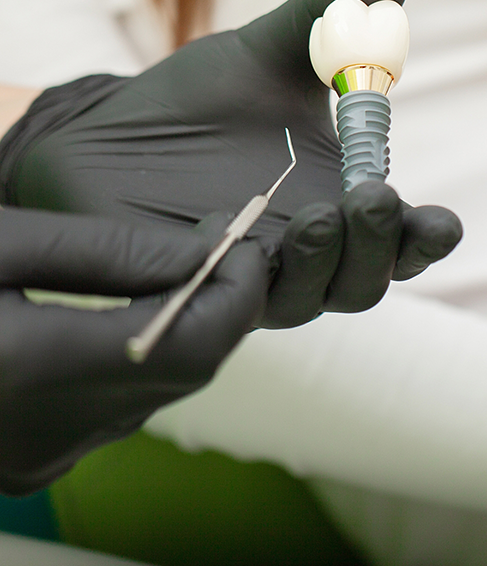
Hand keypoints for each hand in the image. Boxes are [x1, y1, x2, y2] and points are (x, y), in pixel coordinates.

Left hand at [0, 0, 461, 327]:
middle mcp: (305, 255)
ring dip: (319, 264)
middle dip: (376, 248)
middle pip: (362, 283)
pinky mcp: (193, 288)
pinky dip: (234, 277)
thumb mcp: (266, 49)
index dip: (426, 238)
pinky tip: (221, 231)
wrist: (113, 133)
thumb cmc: (201, 101)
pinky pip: (221, 301)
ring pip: (304, 301)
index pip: (400, 241)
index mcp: (339, 206)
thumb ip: (327, 11)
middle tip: (374, 199)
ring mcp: (252, 280)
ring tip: (315, 214)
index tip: (443, 220)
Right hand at [0, 207, 269, 495]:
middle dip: (223, 306)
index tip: (250, 246)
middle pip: (184, 373)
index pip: (190, 346)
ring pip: (159, 392)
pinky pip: (123, 405)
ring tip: (191, 268)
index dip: (237, 295)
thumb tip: (202, 255)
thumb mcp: (3, 243)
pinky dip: (150, 356)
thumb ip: (108, 252)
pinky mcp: (35, 455)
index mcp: (32, 369)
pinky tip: (144, 310)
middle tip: (228, 247)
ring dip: (190, 331)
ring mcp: (42, 454)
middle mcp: (47, 434)